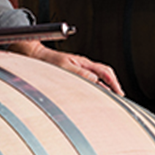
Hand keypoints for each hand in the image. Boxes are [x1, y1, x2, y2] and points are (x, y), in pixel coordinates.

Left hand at [10, 40, 124, 95]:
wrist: (35, 56)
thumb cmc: (48, 61)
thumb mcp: (64, 67)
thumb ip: (80, 73)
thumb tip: (95, 80)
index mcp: (84, 62)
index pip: (105, 72)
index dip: (114, 83)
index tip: (119, 94)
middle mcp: (84, 65)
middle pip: (105, 74)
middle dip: (113, 85)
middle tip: (119, 98)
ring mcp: (79, 68)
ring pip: (98, 78)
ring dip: (106, 87)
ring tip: (110, 97)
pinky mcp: (74, 73)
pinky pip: (90, 80)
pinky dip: (96, 87)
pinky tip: (95, 94)